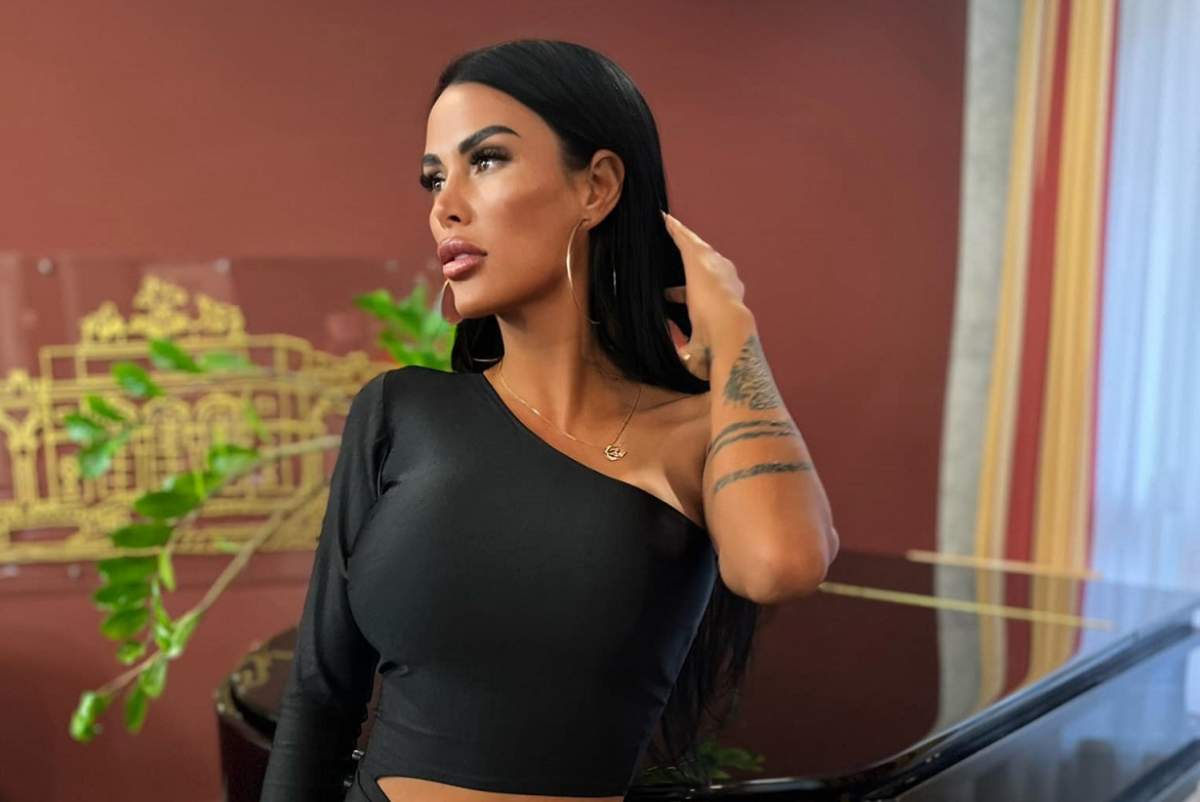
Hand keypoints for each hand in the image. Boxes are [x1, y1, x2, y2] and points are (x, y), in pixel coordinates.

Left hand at [661, 210, 752, 380]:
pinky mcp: (698, 255)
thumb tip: (676, 367)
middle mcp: (726, 278)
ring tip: (669, 230)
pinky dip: (674, 229)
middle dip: (694, 260)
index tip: (674, 296)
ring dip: (683, 239)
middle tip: (678, 256)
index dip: (687, 295)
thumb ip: (688, 356)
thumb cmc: (719, 347)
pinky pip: (683, 238)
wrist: (729, 329)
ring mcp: (714, 265)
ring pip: (695, 247)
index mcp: (728, 301)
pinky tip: (663, 220)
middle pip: (706, 265)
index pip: (705, 294)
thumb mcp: (699, 356)